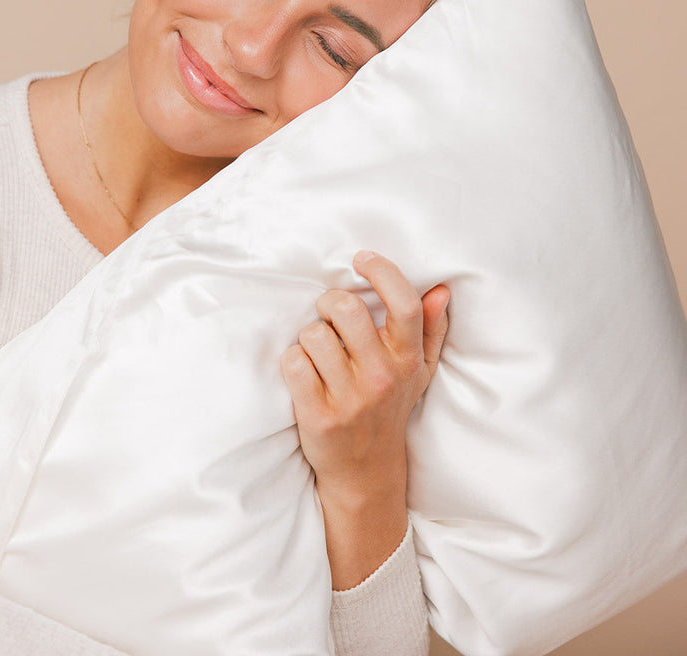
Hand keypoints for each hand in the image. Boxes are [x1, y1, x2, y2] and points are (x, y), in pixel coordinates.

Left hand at [280, 251, 448, 587]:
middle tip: (329, 316)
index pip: (404, 304)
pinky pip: (293, 362)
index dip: (382, 272)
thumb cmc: (390, 409)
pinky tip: (305, 374)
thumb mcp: (419, 372)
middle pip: (345, 308)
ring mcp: (350, 398)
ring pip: (313, 334)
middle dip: (329, 304)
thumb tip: (439, 289)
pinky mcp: (318, 416)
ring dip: (310, 338)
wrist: (366, 473)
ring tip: (320, 354)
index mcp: (407, 359)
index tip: (362, 259)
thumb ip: (432, 329)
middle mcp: (382, 377)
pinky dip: (292, 362)